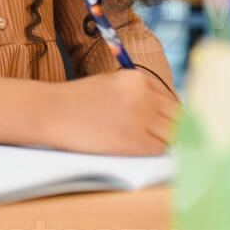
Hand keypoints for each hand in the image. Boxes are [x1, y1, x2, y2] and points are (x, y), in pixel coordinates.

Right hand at [43, 69, 179, 155]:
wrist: (52, 112)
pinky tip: (140, 148)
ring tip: (146, 142)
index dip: (169, 114)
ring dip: (165, 139)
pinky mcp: (135, 142)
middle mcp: (144, 96)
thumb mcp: (112, 85)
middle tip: (160, 136)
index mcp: (138, 78)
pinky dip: (155, 150)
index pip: (171, 99)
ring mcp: (141, 119)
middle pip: (177, 115)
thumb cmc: (78, 100)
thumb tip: (165, 113)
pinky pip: (160, 148)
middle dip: (172, 126)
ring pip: (173, 133)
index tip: (163, 124)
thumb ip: (138, 94)